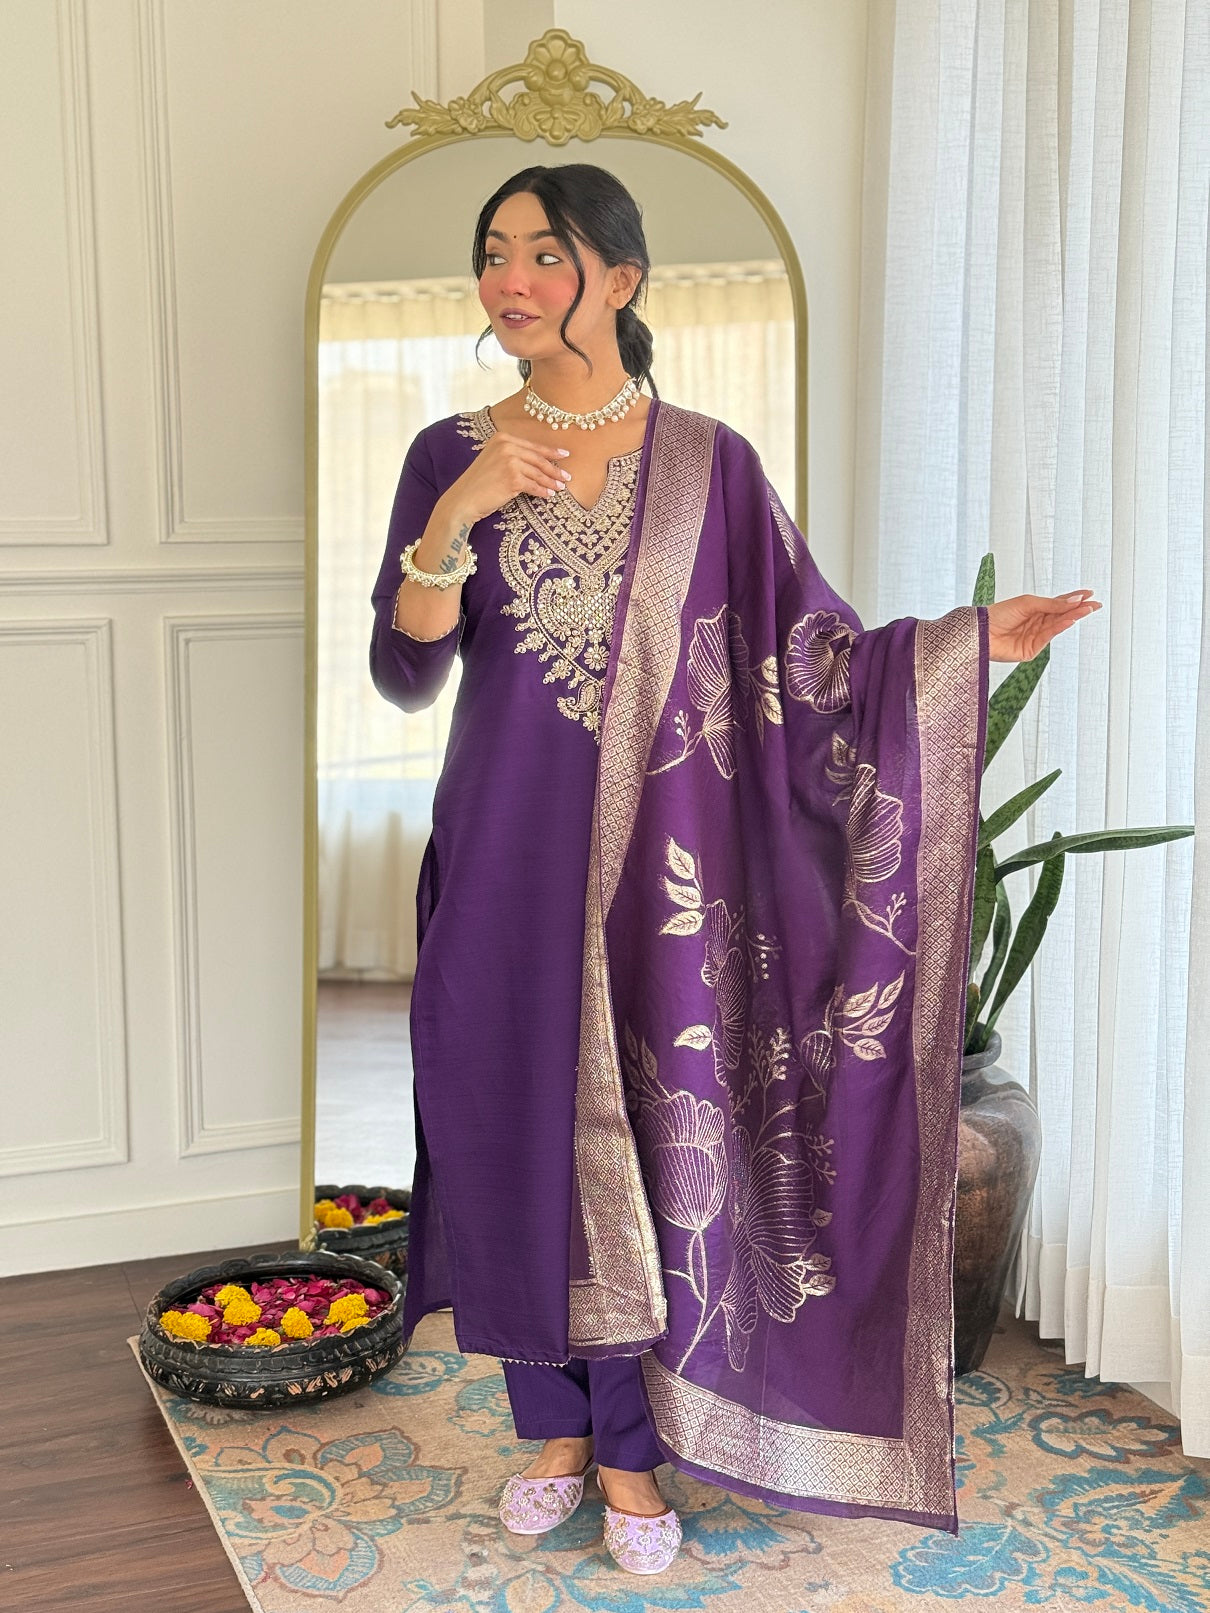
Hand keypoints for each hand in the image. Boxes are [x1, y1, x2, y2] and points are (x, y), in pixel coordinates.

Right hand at [441, 429, 572, 524]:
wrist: (463, 500)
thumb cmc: (478, 484)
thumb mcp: (493, 461)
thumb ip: (511, 456)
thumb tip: (538, 462)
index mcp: (502, 438)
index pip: (532, 446)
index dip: (550, 451)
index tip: (564, 454)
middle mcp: (506, 446)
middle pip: (538, 459)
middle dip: (555, 469)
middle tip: (567, 476)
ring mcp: (510, 462)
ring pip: (538, 473)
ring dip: (551, 481)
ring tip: (560, 487)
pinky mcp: (513, 479)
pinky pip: (534, 486)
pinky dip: (543, 491)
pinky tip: (549, 495)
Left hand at [986, 589, 1101, 662]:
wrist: (982, 631)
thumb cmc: (1000, 614)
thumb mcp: (1028, 603)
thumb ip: (1051, 604)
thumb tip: (1074, 600)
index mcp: (1035, 610)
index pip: (1059, 604)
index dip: (1074, 599)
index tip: (1090, 594)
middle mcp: (1037, 623)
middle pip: (1062, 615)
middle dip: (1079, 609)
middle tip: (1095, 604)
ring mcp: (1035, 637)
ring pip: (1057, 626)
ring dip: (1072, 617)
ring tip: (1086, 609)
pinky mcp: (1031, 650)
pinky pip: (1048, 637)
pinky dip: (1059, 628)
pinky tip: (1070, 620)